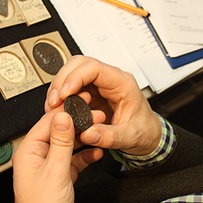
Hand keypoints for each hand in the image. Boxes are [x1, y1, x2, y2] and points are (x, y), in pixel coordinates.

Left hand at [11, 110, 102, 202]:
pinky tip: (96, 151)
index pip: (48, 123)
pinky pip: (73, 160)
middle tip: (95, 116)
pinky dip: (85, 155)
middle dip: (78, 124)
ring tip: (98, 131)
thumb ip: (61, 141)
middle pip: (58, 132)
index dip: (66, 112)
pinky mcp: (60, 177)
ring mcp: (49, 167)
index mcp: (28, 152)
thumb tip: (62, 117)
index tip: (82, 105)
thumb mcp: (56, 169)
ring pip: (67, 145)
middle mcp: (37, 157)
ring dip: (83, 139)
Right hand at [45, 56, 160, 155]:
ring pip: (72, 73)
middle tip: (53, 102)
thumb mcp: (130, 137)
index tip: (63, 94)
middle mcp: (109, 80)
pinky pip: (72, 87)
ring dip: (59, 88)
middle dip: (62, 80)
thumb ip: (110, 136)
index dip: (75, 77)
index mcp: (122, 83)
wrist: (148, 135)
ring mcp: (99, 86)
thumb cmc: (144, 130)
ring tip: (53, 107)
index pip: (94, 68)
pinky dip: (61, 97)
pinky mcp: (91, 94)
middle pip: (79, 65)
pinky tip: (59, 110)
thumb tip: (88, 134)